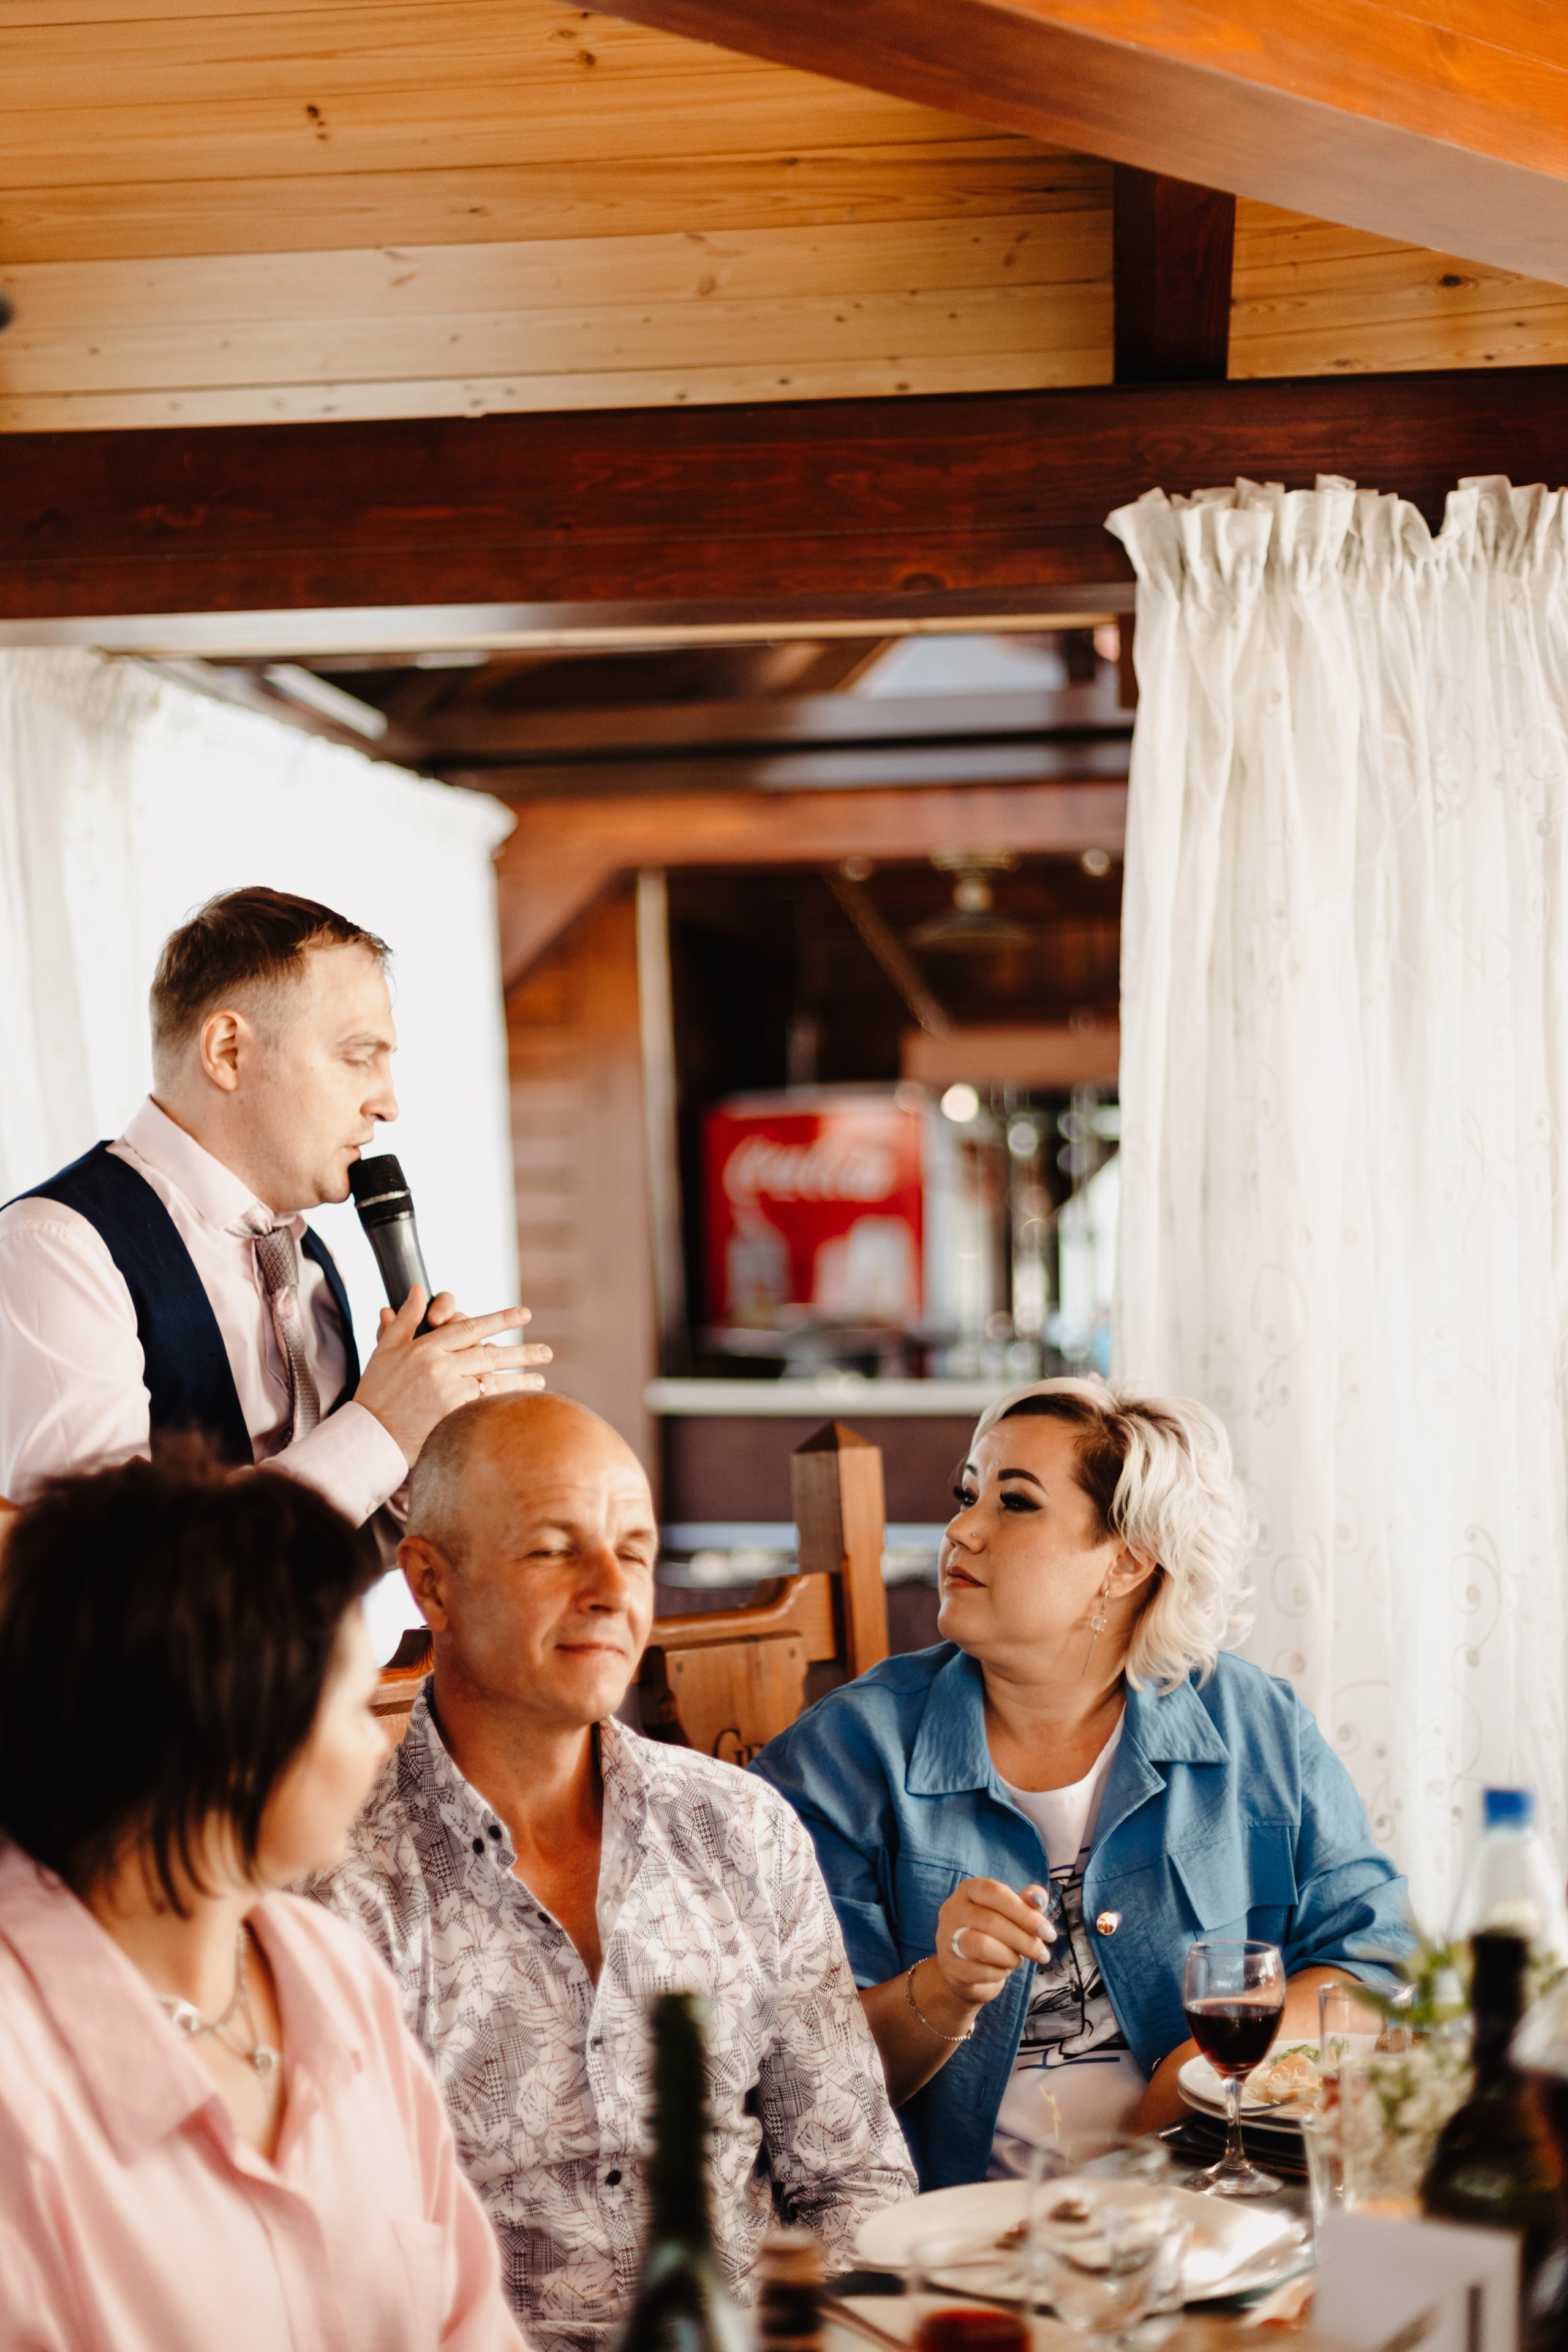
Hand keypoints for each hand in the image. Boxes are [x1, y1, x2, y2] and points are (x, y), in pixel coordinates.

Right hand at [353, 1287, 552, 1468]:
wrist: (370, 1435)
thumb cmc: (376, 1391)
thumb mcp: (386, 1349)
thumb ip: (406, 1319)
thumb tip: (418, 1289)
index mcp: (426, 1348)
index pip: (470, 1328)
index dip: (500, 1320)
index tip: (524, 1314)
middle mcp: (440, 1368)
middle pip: (489, 1354)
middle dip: (521, 1352)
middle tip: (547, 1351)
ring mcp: (448, 1393)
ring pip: (492, 1382)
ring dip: (519, 1380)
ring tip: (541, 1380)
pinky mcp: (451, 1417)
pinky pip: (484, 1407)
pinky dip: (503, 1404)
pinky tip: (520, 1404)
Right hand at [932, 1877, 1056, 2007]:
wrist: (969, 1970)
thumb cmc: (995, 1934)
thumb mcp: (1013, 1915)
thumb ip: (1027, 1903)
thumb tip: (1038, 1899)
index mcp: (969, 1889)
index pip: (995, 1892)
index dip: (1024, 1912)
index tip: (1048, 1933)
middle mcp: (953, 1909)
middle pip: (991, 1921)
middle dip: (1024, 1940)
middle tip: (1044, 1955)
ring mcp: (947, 1938)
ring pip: (983, 1946)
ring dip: (1011, 1957)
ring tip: (1019, 1961)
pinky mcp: (949, 1966)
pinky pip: (980, 1971)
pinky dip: (999, 1973)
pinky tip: (1002, 1970)